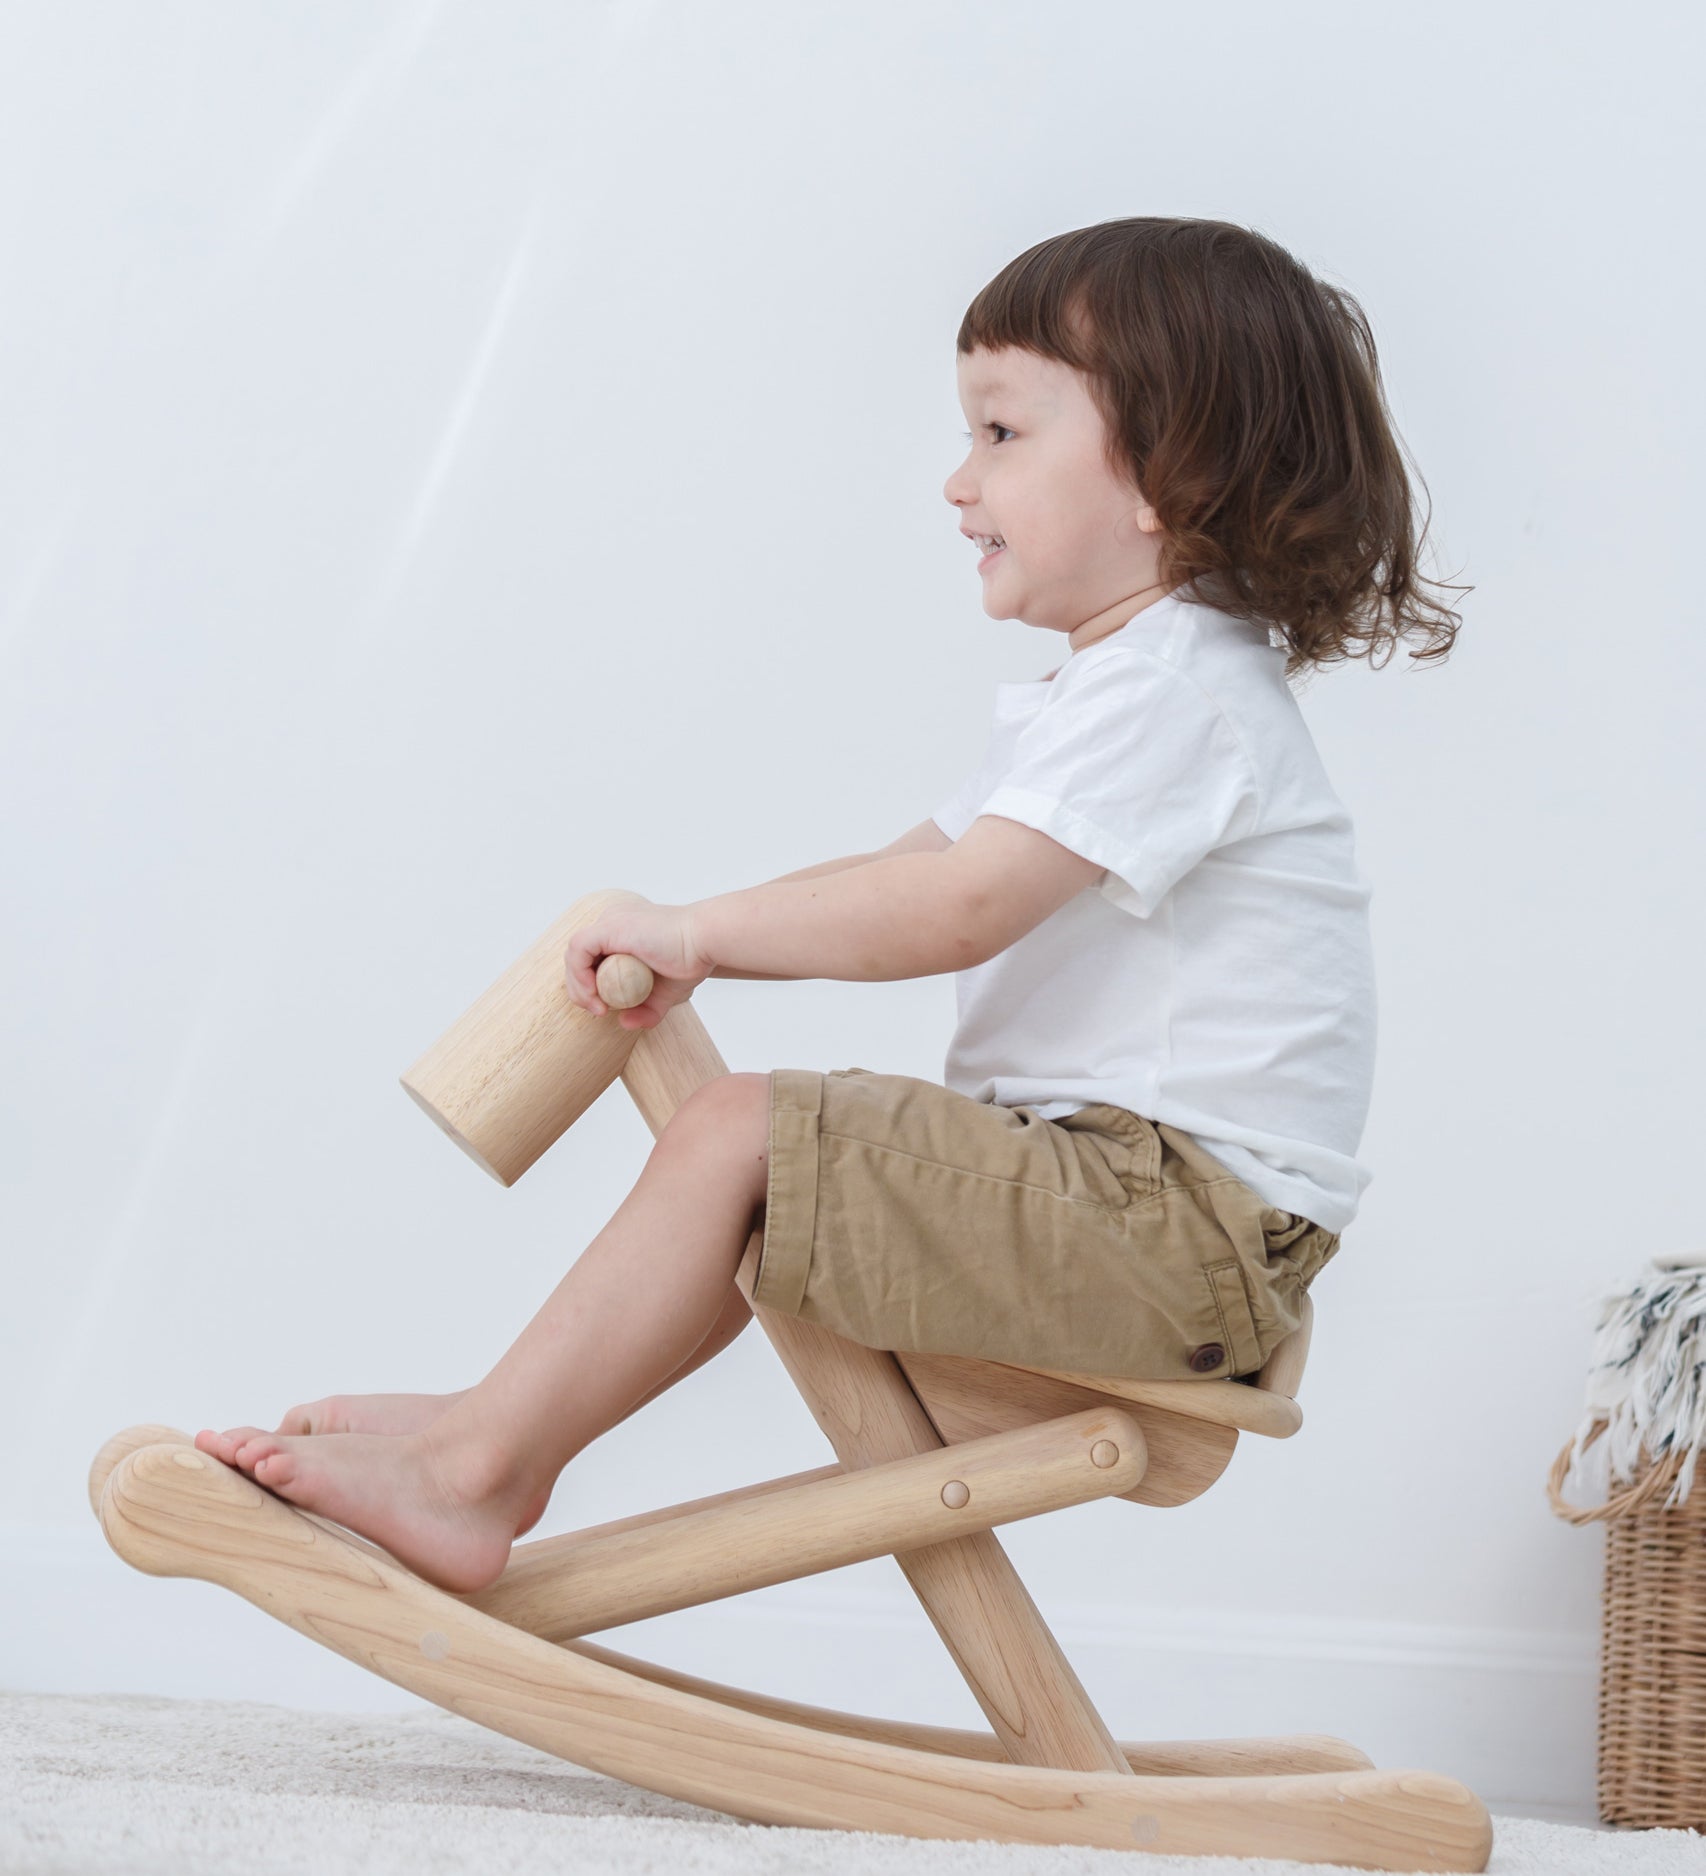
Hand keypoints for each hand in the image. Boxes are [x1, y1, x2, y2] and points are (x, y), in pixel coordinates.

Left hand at [562, 898, 710, 1031]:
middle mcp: (613, 921)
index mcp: (623, 931)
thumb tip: (625, 1024)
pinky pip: (579, 950)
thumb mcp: (664, 993)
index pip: (592, 959)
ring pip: (574, 954)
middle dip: (581, 989)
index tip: (605, 1008)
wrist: (706, 942)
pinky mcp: (609, 926)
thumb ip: (645, 1009)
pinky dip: (580, 975)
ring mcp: (610, 921)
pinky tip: (595, 994)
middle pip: (580, 957)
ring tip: (598, 1007)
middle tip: (598, 1010)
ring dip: (579, 986)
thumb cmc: (691, 959)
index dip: (590, 986)